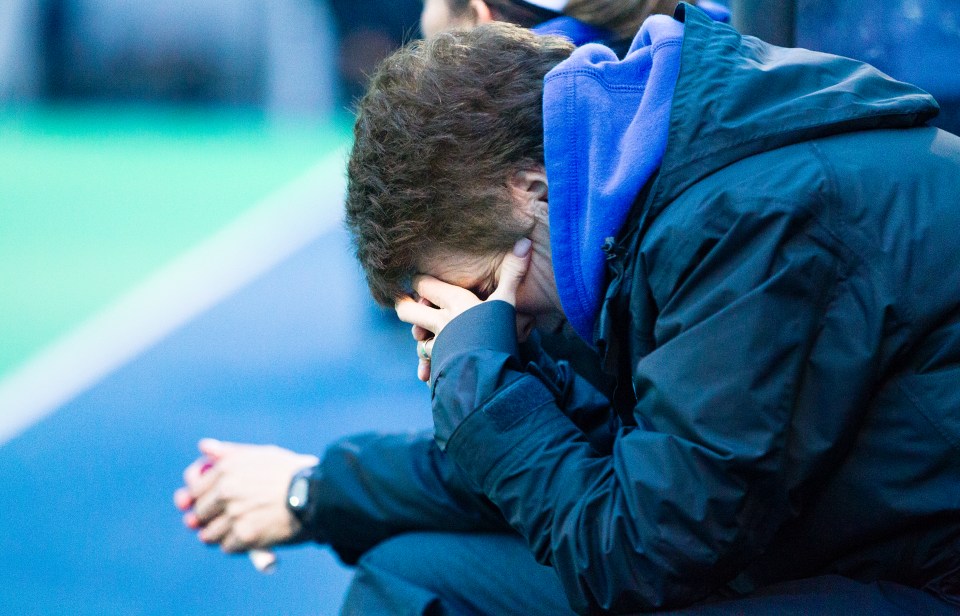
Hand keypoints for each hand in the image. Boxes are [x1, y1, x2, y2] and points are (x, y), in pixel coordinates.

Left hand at [174, 439, 317, 552]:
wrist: (318, 493)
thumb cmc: (291, 472)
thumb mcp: (261, 454)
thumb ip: (230, 452)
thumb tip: (204, 447)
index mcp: (226, 468)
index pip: (192, 488)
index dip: (197, 498)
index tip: (205, 505)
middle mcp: (226, 490)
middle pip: (198, 513)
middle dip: (210, 518)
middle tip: (227, 520)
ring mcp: (234, 514)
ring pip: (208, 534)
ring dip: (221, 535)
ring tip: (237, 530)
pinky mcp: (246, 535)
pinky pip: (227, 547)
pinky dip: (236, 546)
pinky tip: (249, 538)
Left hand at [396, 238, 531, 381]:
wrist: (489, 374)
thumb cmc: (498, 333)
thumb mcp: (507, 301)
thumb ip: (513, 274)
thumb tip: (524, 242)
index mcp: (453, 302)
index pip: (423, 284)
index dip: (420, 283)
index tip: (422, 283)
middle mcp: (439, 322)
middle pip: (407, 311)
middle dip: (405, 306)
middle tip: (405, 304)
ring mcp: (437, 346)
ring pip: (418, 342)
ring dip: (423, 343)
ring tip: (431, 342)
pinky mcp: (438, 367)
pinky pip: (428, 368)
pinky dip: (431, 371)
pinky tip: (433, 375)